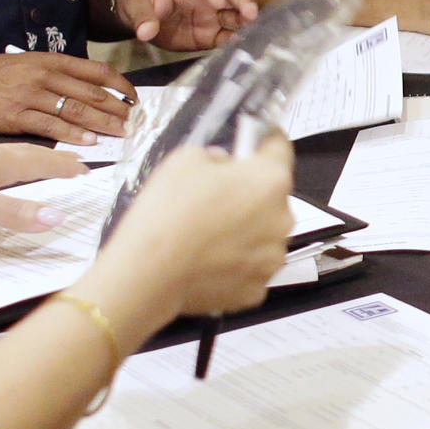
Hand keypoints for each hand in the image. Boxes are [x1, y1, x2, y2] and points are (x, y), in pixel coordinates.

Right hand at [0, 49, 137, 144]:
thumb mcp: (28, 64)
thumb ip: (56, 75)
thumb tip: (85, 89)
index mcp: (52, 61)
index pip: (97, 72)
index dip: (121, 86)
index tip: (135, 100)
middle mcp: (46, 76)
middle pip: (92, 93)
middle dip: (118, 110)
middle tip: (136, 124)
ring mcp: (31, 96)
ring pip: (76, 110)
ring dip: (103, 124)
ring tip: (122, 134)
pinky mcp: (16, 116)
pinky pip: (51, 126)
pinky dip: (73, 134)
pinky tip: (89, 141)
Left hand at [0, 141, 87, 230]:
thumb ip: (16, 213)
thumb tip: (60, 218)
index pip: (42, 160)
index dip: (65, 165)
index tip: (88, 167)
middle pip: (27, 155)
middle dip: (52, 160)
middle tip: (73, 164)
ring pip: (6, 161)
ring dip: (29, 164)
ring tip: (40, 169)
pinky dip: (2, 176)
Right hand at [96, 139, 295, 315]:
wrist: (149, 273)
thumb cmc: (166, 219)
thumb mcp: (185, 159)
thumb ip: (214, 156)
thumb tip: (219, 164)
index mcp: (269, 180)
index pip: (278, 148)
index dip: (264, 141)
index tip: (258, 140)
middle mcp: (279, 220)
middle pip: (271, 196)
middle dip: (247, 192)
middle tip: (214, 195)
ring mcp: (270, 258)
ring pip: (262, 233)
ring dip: (242, 229)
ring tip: (205, 229)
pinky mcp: (255, 288)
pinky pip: (250, 266)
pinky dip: (234, 260)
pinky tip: (207, 255)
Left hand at [116, 0, 257, 49]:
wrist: (137, 14)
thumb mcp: (136, 5)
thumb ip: (143, 17)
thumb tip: (145, 31)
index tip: (217, 1)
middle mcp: (205, 1)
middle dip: (243, 3)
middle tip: (252, 14)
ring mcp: (210, 19)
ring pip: (234, 18)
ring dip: (246, 24)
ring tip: (257, 33)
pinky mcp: (209, 37)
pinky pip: (226, 40)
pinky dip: (236, 44)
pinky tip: (244, 50)